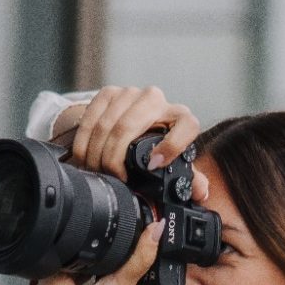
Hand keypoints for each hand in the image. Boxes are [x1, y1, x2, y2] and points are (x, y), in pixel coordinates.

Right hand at [61, 85, 210, 204]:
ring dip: (96, 154)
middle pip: (127, 127)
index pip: (185, 126)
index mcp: (180, 117)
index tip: (153, 166)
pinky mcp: (109, 93)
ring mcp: (130, 94)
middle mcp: (156, 100)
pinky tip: (85, 158)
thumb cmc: (157, 148)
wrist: (135, 124)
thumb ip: (189, 180)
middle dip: (113, 159)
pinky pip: (90, 118)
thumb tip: (200, 192)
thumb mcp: (174, 164)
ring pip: (106, 125)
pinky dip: (84, 143)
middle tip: (112, 178)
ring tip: (96, 172)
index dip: (170, 146)